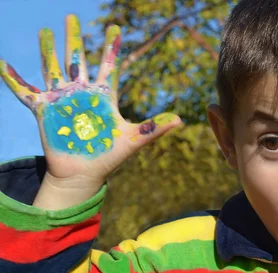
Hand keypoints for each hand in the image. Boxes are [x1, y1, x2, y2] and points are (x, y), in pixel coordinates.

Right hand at [0, 15, 181, 191]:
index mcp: (104, 96)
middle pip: (78, 59)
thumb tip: (182, 120)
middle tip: (72, 16)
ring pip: (53, 67)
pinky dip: (13, 78)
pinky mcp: (44, 111)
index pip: (108, 65)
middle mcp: (82, 92)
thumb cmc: (108, 156)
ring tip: (46, 30)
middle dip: (75, 38)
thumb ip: (155, 127)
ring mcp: (62, 99)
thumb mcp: (134, 140)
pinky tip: (2, 63)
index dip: (111, 47)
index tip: (115, 27)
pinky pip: (25, 91)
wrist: (83, 174)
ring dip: (48, 49)